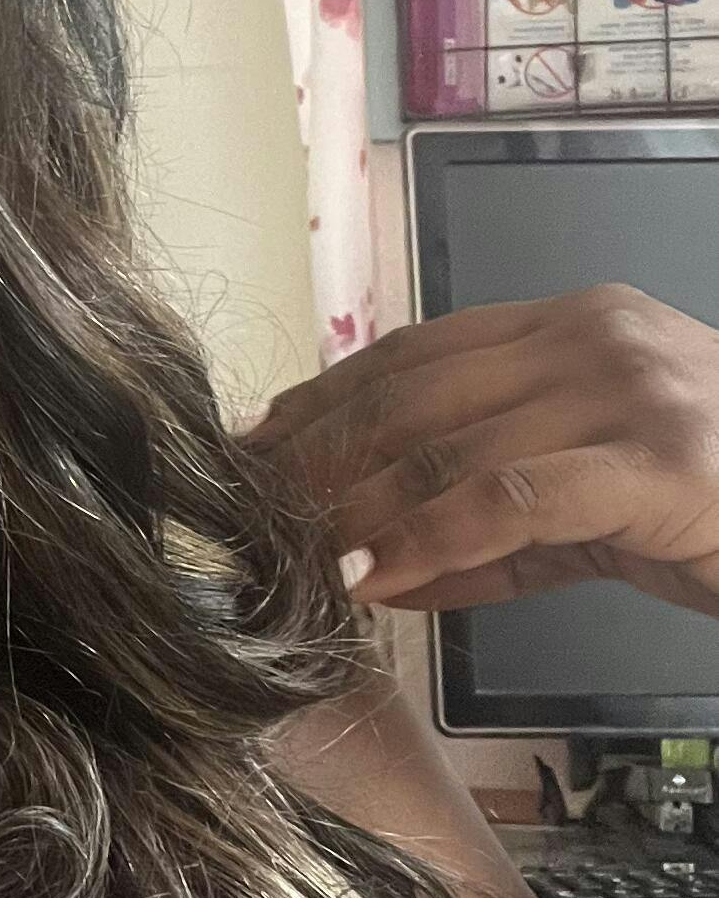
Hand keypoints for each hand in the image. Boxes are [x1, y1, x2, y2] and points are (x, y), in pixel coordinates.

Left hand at [243, 286, 718, 617]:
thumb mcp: (597, 513)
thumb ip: (491, 533)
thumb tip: (375, 564)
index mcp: (575, 326)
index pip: (412, 352)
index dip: (322, 403)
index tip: (252, 449)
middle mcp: (593, 334)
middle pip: (410, 389)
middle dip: (314, 454)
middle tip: (241, 510)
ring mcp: (627, 387)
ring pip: (444, 441)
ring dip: (350, 502)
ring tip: (286, 550)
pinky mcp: (657, 457)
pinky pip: (508, 497)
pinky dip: (426, 536)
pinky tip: (373, 571)